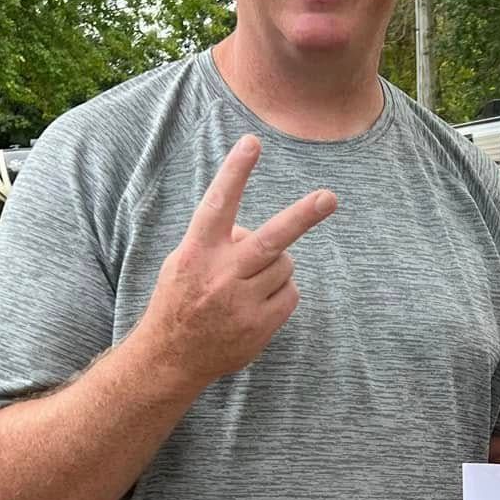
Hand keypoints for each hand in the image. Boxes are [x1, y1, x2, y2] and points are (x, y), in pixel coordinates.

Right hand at [138, 136, 335, 390]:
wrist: (171, 357)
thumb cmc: (182, 298)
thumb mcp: (184, 261)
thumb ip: (218, 240)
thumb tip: (254, 230)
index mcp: (196, 251)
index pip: (219, 204)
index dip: (235, 172)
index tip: (252, 142)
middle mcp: (220, 274)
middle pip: (270, 239)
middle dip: (303, 217)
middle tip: (329, 198)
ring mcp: (241, 302)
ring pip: (284, 265)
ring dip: (275, 267)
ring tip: (248, 284)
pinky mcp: (259, 325)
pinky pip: (290, 294)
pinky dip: (281, 293)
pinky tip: (257, 304)